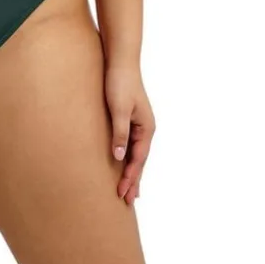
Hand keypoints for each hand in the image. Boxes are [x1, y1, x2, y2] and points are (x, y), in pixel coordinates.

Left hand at [103, 61, 154, 205]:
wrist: (120, 62)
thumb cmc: (120, 83)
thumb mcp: (119, 109)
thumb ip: (120, 132)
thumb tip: (118, 156)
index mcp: (147, 128)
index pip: (138, 159)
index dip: (130, 177)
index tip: (123, 193)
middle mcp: (146, 129)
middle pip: (139, 160)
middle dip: (133, 180)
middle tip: (126, 201)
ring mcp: (139, 125)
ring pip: (135, 154)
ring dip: (131, 172)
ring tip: (128, 191)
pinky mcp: (130, 119)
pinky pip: (130, 145)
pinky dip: (127, 158)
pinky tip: (123, 164)